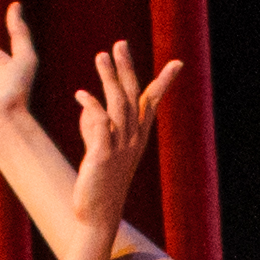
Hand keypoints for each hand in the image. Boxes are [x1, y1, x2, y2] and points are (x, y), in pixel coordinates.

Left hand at [58, 41, 178, 240]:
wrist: (97, 215)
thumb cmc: (99, 182)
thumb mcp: (99, 149)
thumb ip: (94, 125)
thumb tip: (88, 103)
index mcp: (137, 137)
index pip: (152, 103)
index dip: (164, 82)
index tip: (178, 63)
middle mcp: (133, 140)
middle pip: (134, 96)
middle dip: (127, 68)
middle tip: (120, 44)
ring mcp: (121, 148)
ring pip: (119, 105)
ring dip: (110, 78)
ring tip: (100, 56)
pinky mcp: (104, 157)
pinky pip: (101, 126)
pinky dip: (92, 107)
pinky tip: (81, 94)